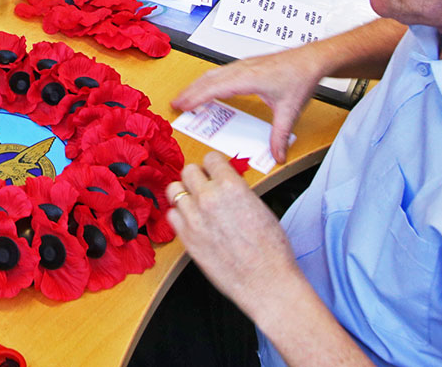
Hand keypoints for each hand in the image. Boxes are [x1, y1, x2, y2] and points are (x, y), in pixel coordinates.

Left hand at [166, 153, 298, 316]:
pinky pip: (171, 215)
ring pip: (174, 190)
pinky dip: (179, 215)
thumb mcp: (259, 207)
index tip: (215, 172)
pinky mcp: (186, 238)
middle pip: (188, 170)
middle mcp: (209, 198)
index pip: (211, 158)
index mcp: (231, 186)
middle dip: (197, 177)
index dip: (214, 166)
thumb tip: (225, 186)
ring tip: (194, 203)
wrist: (266, 282)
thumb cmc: (271, 250)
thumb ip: (237, 192)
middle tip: (204, 187)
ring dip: (184, 194)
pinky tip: (191, 221)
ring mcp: (194, 218)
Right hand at [173, 48, 323, 162]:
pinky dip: (208, 80)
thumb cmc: (300, 78)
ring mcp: (243, 65)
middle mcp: (242, 69)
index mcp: (248, 78)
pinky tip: (207, 87)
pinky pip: (220, 72)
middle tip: (174, 104)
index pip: (214, 88)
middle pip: (208, 79)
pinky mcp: (246, 65)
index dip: (196, 97)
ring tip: (185, 97)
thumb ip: (280, 135)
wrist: (311, 59)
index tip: (181, 105)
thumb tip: (277, 156)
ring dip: (197, 85)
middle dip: (189, 92)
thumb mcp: (289, 111)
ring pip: (212, 74)